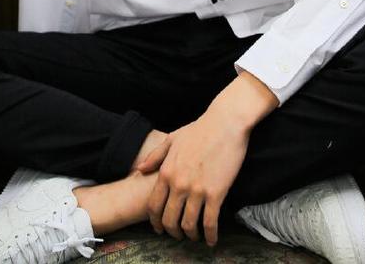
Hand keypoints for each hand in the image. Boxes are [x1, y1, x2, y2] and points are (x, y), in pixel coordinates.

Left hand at [136, 106, 250, 246]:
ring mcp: (197, 190)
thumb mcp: (171, 139)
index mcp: (166, 171)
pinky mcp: (216, 193)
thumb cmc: (199, 130)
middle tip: (178, 235)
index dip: (155, 222)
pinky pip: (210, 222)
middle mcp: (178, 184)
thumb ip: (155, 157)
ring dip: (191, 235)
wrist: (224, 124)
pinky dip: (210, 235)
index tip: (160, 229)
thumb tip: (140, 170)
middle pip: (169, 219)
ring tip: (195, 236)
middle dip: (172, 232)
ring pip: (188, 224)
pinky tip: (211, 240)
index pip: (154, 206)